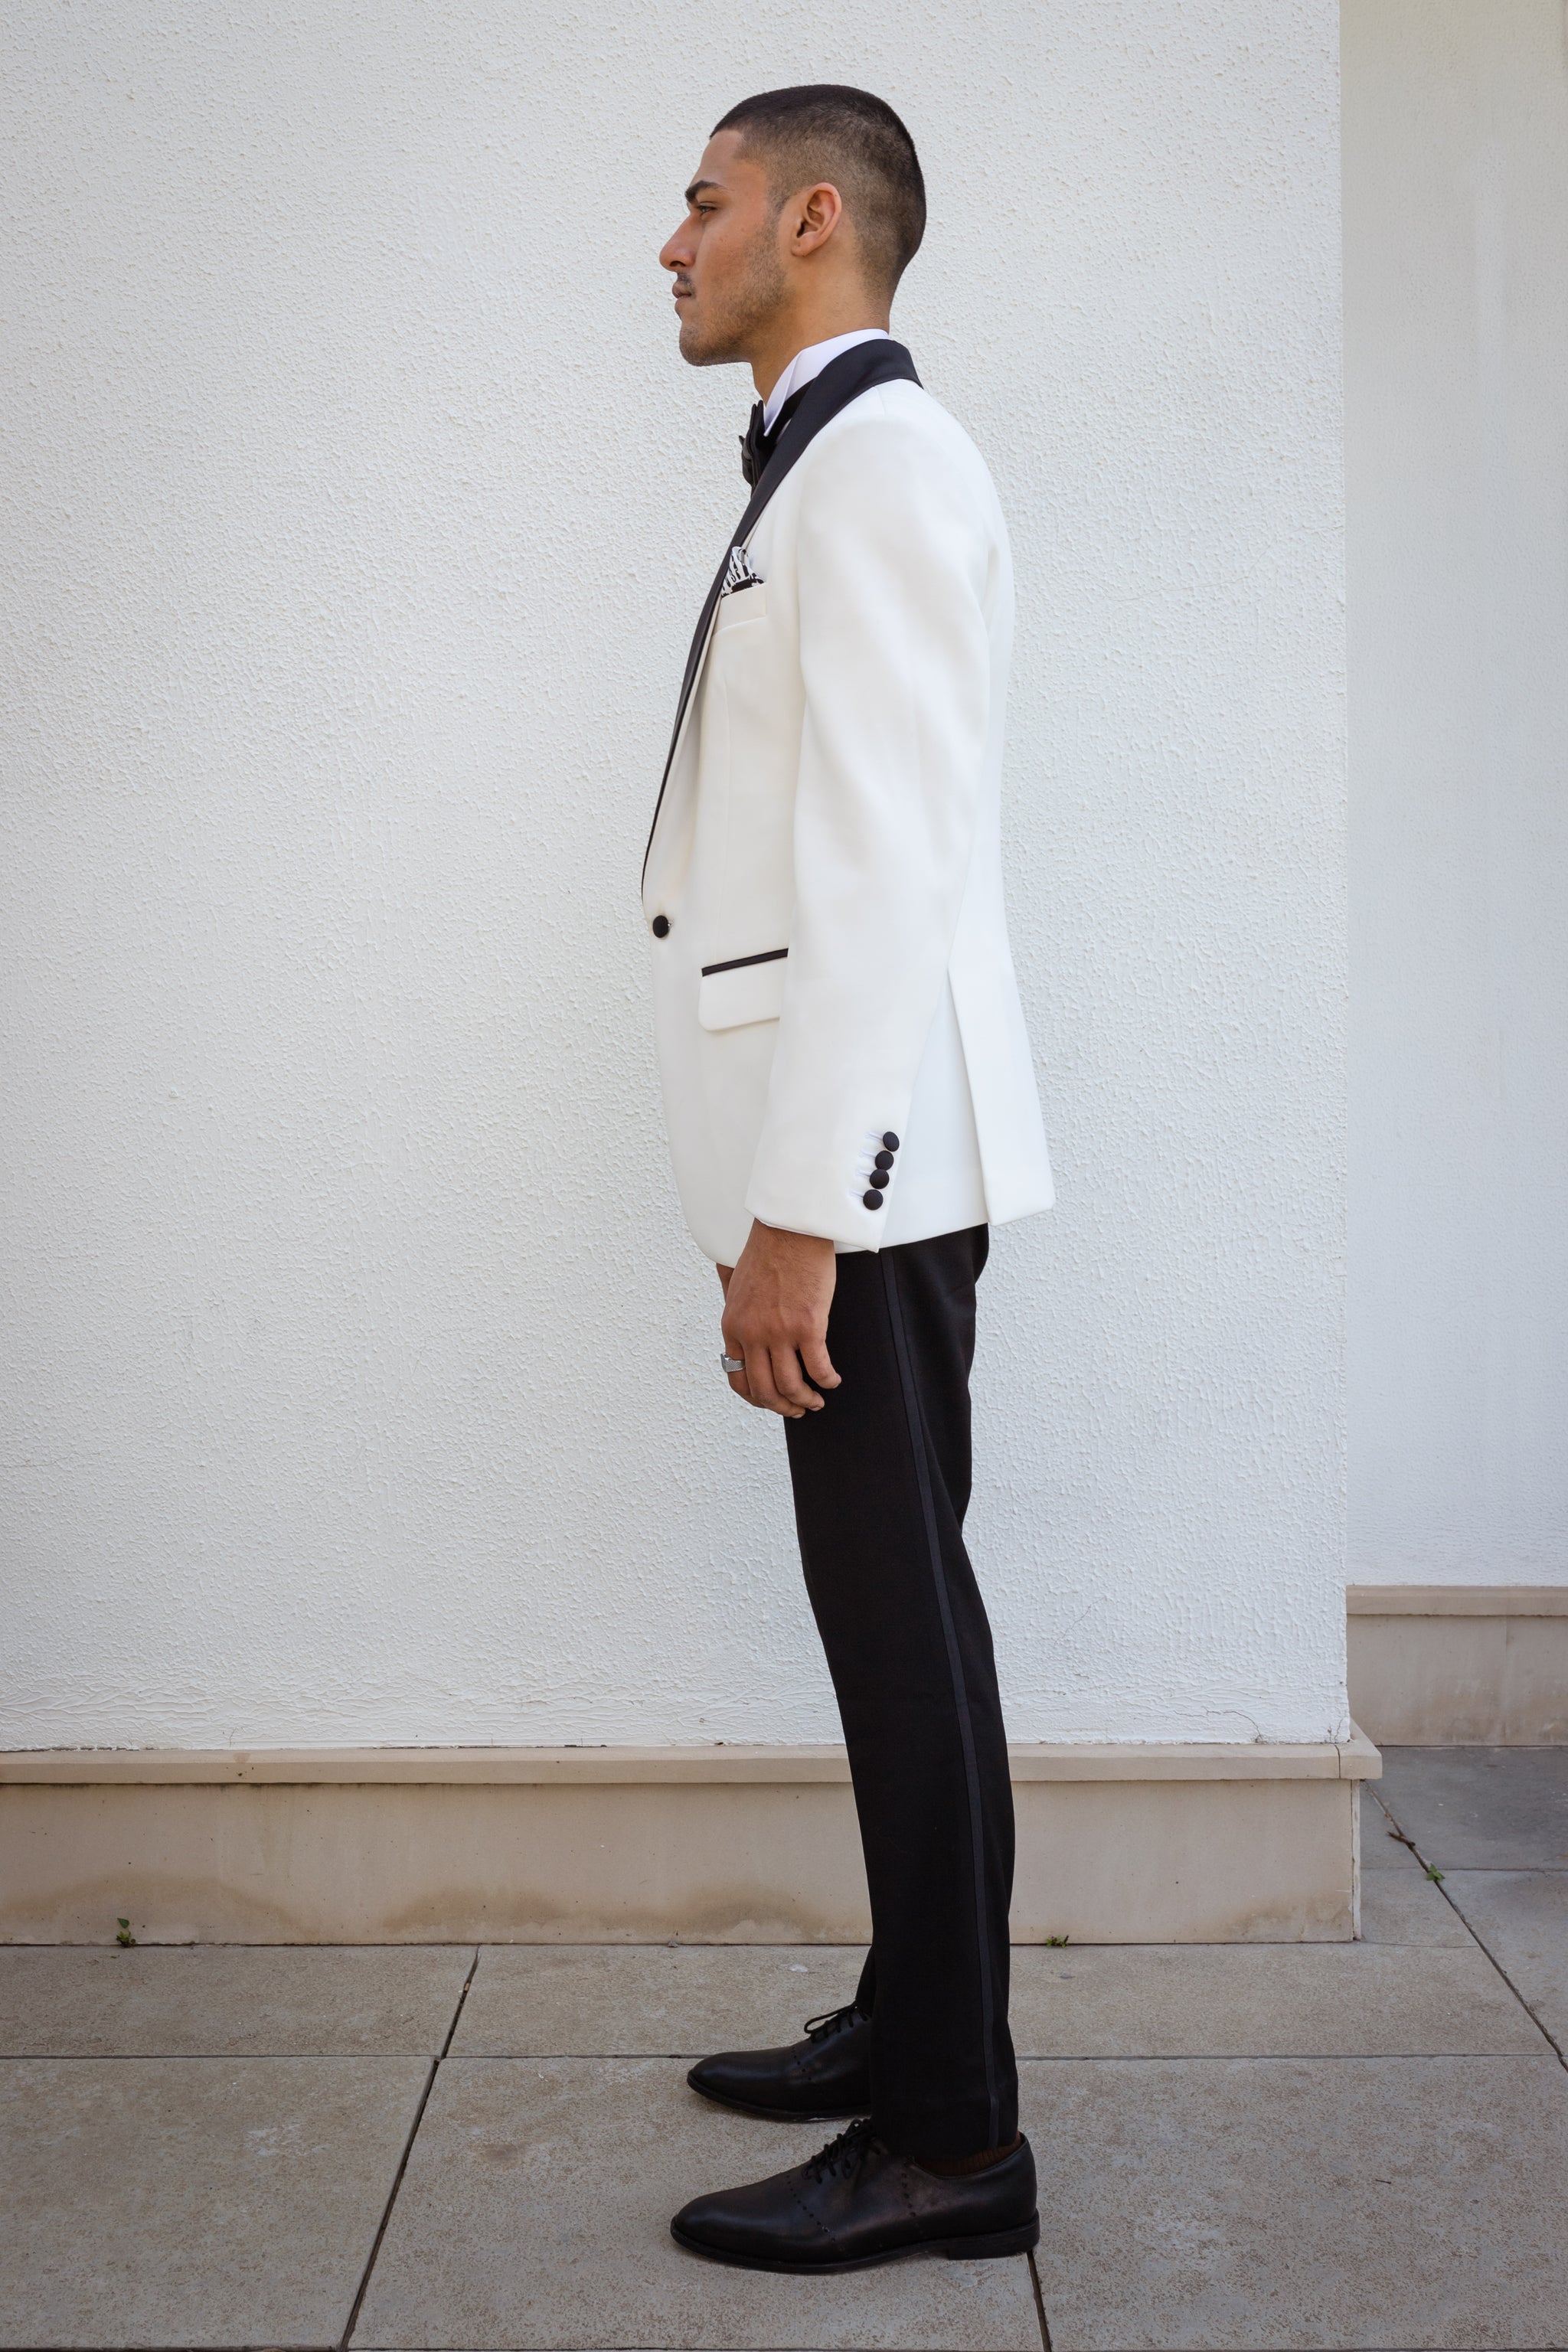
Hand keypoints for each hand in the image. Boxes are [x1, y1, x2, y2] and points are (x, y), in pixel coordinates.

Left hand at [717, 1222, 840, 1416]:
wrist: (790, 1228)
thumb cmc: (769, 1249)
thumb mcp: (736, 1283)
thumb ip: (736, 1309)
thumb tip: (740, 1328)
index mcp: (733, 1326)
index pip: (738, 1378)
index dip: (756, 1397)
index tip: (772, 1401)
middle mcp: (753, 1334)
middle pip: (765, 1390)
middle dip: (783, 1407)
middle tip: (797, 1410)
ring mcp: (779, 1332)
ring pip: (791, 1386)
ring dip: (806, 1400)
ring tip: (817, 1400)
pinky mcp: (808, 1326)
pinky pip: (818, 1367)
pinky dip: (827, 1380)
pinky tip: (833, 1380)